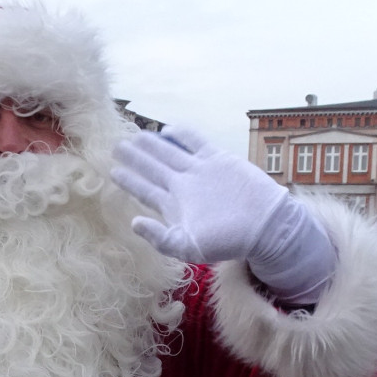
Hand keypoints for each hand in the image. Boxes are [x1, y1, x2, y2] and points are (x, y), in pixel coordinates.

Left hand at [111, 127, 335, 302]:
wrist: (264, 227)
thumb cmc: (226, 242)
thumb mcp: (187, 247)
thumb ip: (159, 236)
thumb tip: (134, 223)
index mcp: (174, 206)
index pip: (145, 189)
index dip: (129, 180)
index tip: (112, 171)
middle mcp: (184, 186)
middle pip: (154, 167)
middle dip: (135, 157)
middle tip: (116, 146)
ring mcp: (200, 171)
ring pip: (170, 153)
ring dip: (153, 144)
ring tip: (135, 135)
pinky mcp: (219, 160)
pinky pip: (196, 142)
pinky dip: (182, 134)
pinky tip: (167, 129)